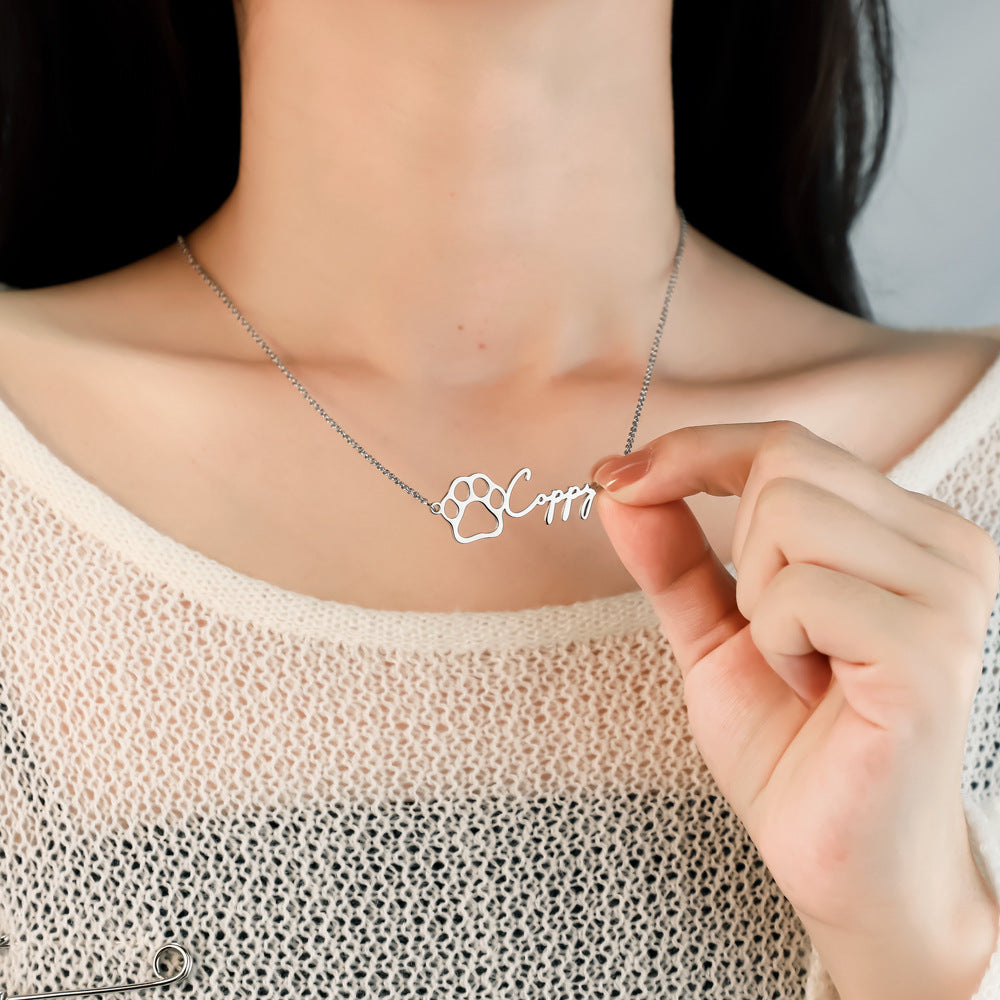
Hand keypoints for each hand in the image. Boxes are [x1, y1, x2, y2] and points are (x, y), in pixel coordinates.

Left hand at [590, 420, 999, 999]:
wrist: (839, 861)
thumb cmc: (792, 746)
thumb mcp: (716, 629)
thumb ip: (673, 552)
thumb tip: (618, 482)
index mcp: (904, 531)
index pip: (786, 442)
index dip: (692, 450)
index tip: (617, 479)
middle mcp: (946, 547)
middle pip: (784, 464)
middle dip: (736, 548)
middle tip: (767, 630)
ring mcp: (947, 596)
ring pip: (789, 514)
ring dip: (758, 599)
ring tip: (798, 663)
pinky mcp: (929, 653)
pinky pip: (802, 590)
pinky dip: (776, 640)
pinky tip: (813, 687)